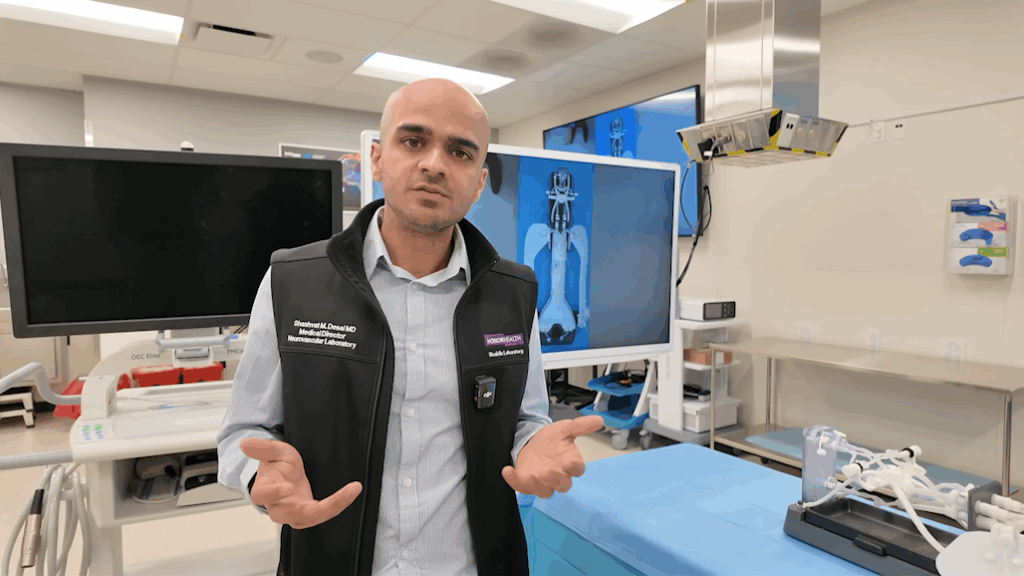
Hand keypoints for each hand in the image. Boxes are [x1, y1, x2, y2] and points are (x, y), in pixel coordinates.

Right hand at [240, 438, 361, 529]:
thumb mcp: (274, 451)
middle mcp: (277, 506)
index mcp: (264, 491)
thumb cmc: (278, 466)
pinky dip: (339, 504)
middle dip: (303, 510)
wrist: (286, 476)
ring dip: (329, 508)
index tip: (286, 487)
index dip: (274, 494)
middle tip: (321, 503)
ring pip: (309, 518)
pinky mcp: (309, 513)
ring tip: (348, 493)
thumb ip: (262, 448)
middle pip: (287, 514)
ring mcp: (294, 512)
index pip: (264, 496)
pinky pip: (324, 513)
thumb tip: (244, 444)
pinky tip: (352, 490)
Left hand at [501, 416, 603, 497]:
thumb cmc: (553, 439)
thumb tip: (600, 420)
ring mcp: (541, 482)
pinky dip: (513, 480)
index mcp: (570, 463)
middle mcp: (558, 476)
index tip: (570, 460)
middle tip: (548, 471)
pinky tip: (508, 470)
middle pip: (562, 485)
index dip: (575, 467)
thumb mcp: (565, 428)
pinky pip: (520, 487)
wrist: (534, 442)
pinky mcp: (525, 483)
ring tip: (530, 474)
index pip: (577, 469)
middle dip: (556, 480)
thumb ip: (581, 426)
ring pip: (544, 491)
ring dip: (537, 485)